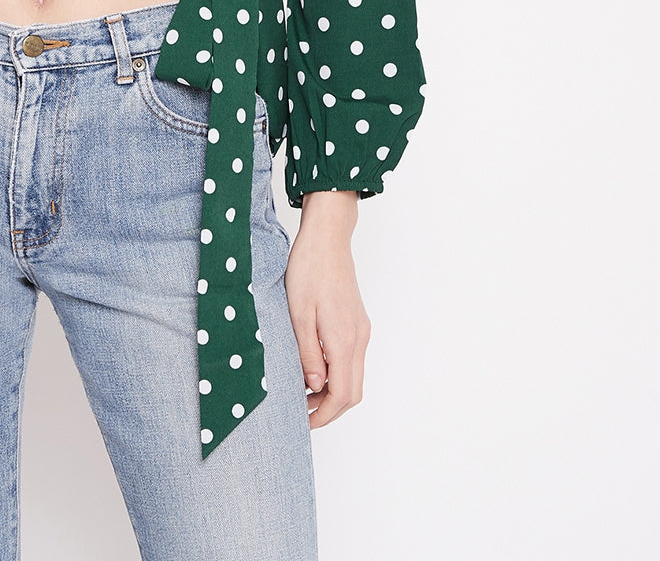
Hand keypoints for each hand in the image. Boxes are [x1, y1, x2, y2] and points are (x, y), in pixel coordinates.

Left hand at [285, 191, 370, 429]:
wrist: (327, 237)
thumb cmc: (308, 269)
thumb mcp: (298, 313)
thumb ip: (307, 353)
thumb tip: (314, 386)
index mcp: (343, 339)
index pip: (342, 394)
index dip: (324, 415)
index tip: (303, 421)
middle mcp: (359, 338)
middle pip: (353, 392)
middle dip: (329, 409)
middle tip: (302, 413)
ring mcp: (361, 330)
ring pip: (353, 376)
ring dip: (332, 391)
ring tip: (302, 392)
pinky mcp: (358, 322)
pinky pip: (352, 359)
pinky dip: (336, 373)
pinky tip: (313, 367)